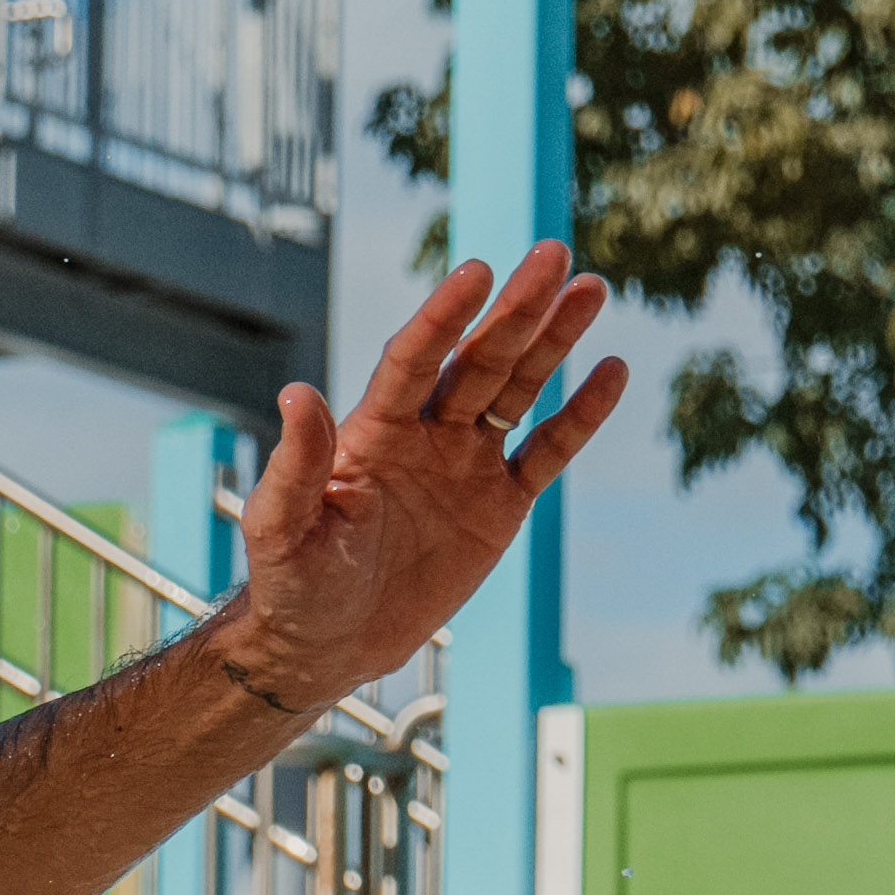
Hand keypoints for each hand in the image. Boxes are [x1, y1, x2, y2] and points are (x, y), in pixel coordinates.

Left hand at [198, 244, 627, 722]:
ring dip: (553, 340)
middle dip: (516, 309)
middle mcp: (424, 434)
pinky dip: (580, 416)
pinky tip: (613, 370)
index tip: (476, 271)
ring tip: (590, 288)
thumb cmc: (290, 585)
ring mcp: (465, 464)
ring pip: (518, 389)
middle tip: (552, 252)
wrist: (325, 642)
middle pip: (478, 359)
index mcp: (373, 431)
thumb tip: (297, 393)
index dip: (443, 317)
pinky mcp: (498, 505)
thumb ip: (296, 465)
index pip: (413, 359)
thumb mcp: (281, 528)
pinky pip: (547, 452)